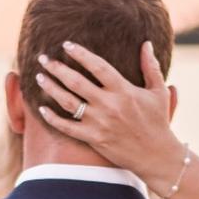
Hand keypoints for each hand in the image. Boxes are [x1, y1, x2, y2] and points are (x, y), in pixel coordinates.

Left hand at [34, 40, 184, 189]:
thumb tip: (147, 43)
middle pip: (76, 82)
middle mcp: (109, 105)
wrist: (156, 156)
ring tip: (39, 77)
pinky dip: (53, 119)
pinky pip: (68, 128)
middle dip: (57, 68)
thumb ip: (151, 66)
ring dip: (51, 88)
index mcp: (124, 90)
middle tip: (43, 58)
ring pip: (68, 102)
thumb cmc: (158, 122)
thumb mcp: (159, 92)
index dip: (80, 54)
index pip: (98, 66)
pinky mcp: (94, 138)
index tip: (66, 45)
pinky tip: (42, 109)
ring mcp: (100, 123)